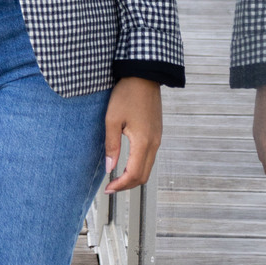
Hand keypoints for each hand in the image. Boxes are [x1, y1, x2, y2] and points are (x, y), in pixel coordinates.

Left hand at [104, 78, 161, 193]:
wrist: (144, 76)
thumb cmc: (127, 94)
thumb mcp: (112, 119)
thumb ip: (111, 145)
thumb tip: (109, 168)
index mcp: (143, 141)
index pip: (134, 174)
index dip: (120, 185)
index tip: (108, 189)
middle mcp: (154, 143)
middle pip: (144, 176)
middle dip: (127, 185)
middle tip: (111, 187)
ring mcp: (157, 138)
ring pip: (148, 168)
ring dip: (133, 177)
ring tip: (117, 178)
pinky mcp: (157, 133)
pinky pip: (150, 157)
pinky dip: (139, 166)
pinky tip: (126, 163)